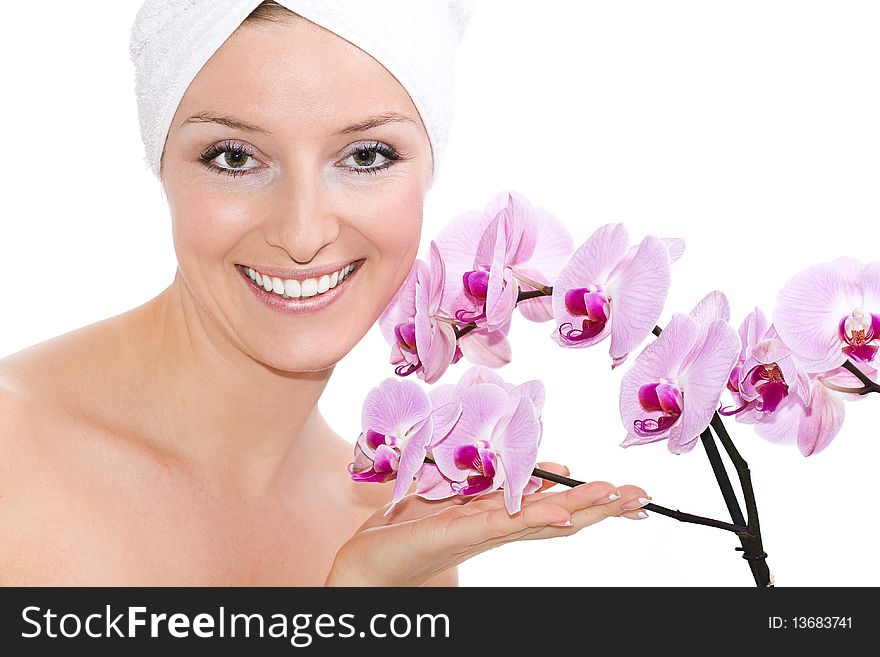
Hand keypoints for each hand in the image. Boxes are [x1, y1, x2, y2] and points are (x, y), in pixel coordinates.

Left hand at [325, 463, 650, 585]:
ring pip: (539, 520)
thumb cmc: (408, 527)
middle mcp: (497, 528)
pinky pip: (500, 523)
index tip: (628, 492)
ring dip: (580, 509)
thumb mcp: (456, 493)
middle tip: (643, 497)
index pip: (553, 506)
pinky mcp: (455, 533)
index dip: (590, 500)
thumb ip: (493, 481)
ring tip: (618, 499)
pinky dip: (532, 517)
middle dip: (601, 506)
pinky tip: (560, 514)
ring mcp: (479, 533)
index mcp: (499, 516)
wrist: (367, 562)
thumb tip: (542, 467)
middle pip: (558, 515)